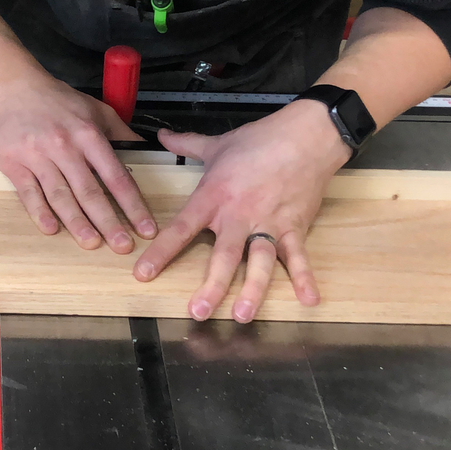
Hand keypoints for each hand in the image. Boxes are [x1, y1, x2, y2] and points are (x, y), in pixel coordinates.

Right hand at [0, 74, 157, 252]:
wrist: (11, 87)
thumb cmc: (57, 100)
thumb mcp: (96, 109)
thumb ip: (121, 133)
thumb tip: (146, 151)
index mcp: (88, 135)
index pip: (116, 175)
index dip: (132, 204)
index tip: (145, 227)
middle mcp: (64, 147)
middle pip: (89, 191)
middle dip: (108, 221)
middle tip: (122, 246)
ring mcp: (37, 156)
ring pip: (60, 195)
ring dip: (77, 222)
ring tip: (91, 243)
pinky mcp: (13, 164)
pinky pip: (28, 192)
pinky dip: (39, 212)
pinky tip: (51, 229)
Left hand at [132, 100, 350, 320]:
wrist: (306, 135)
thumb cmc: (260, 139)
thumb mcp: (218, 144)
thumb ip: (186, 144)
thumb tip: (162, 135)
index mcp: (214, 196)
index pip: (182, 228)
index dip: (161, 252)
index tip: (143, 274)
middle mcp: (239, 215)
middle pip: (223, 255)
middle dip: (211, 286)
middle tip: (197, 312)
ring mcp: (269, 223)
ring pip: (259, 261)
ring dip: (253, 289)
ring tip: (242, 315)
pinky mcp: (295, 227)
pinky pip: (299, 256)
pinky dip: (305, 278)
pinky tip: (308, 301)